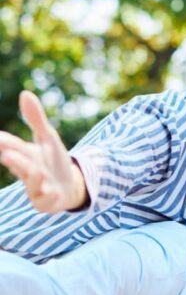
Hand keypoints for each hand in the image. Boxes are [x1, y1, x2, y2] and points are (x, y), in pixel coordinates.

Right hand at [0, 91, 87, 211]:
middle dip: (15, 160)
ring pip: (32, 183)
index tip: (0, 138)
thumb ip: (36, 119)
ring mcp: (36, 188)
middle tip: (8, 154)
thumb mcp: (47, 138)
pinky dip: (48, 197)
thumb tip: (25, 93)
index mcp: (24, 155)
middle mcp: (27, 171)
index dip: (6, 142)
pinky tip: (53, 192)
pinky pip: (46, 200)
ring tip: (36, 170)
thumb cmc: (53, 161)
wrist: (70, 185)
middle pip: (21, 164)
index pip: (13, 146)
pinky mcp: (46, 201)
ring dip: (33, 177)